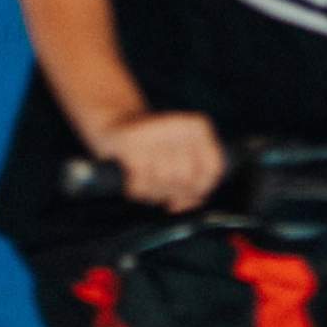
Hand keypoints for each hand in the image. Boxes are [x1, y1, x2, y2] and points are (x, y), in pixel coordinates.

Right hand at [97, 108, 226, 209]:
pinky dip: (136, 188)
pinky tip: (132, 178)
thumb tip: (187, 205)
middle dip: (172, 191)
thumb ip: (191, 185)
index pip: (212, 170)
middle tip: (160, 187)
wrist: (114, 122)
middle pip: (186, 178)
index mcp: (197, 128)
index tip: (184, 192)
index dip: (199, 189)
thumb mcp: (179, 161)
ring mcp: (155, 131)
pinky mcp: (130, 140)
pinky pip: (141, 182)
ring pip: (164, 180)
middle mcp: (179, 125)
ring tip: (146, 182)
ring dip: (153, 191)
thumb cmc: (152, 148)